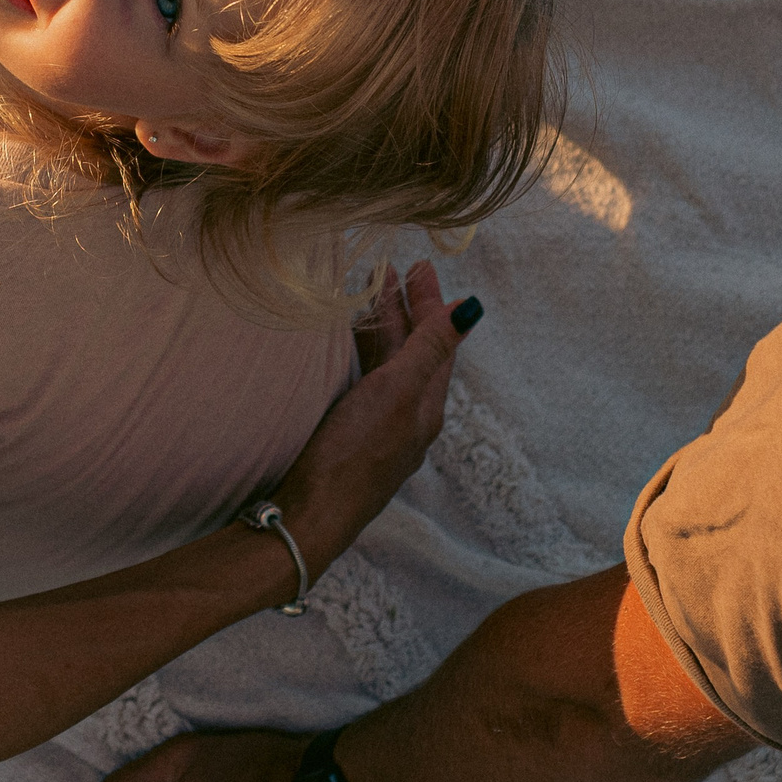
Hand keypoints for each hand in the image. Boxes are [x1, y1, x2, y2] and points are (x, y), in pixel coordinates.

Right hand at [268, 260, 470, 577]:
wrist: (309, 516)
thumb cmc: (354, 454)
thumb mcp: (397, 393)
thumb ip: (430, 350)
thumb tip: (472, 310)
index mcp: (425, 405)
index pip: (437, 342)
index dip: (431, 303)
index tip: (418, 265)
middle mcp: (406, 417)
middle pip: (412, 352)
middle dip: (405, 310)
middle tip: (390, 271)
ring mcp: (376, 429)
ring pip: (386, 367)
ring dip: (381, 329)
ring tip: (365, 296)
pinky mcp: (346, 438)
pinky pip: (363, 383)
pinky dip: (359, 354)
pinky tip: (341, 349)